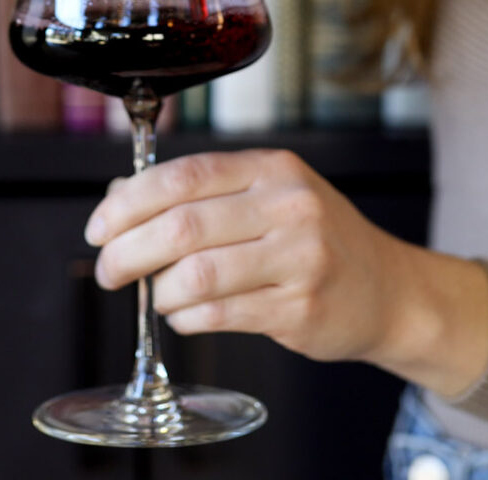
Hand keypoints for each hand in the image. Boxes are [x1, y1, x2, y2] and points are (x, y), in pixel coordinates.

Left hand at [84, 147, 487, 394]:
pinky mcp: (300, 308)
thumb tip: (117, 196)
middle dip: (127, 252)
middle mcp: (288, 206)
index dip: (128, 202)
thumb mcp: (266, 197)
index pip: (183, 176)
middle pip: (181, 227)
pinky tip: (186, 314)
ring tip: (156, 296)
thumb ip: (199, 195)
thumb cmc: (314, 240)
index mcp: (271, 168)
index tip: (99, 228)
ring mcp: (298, 258)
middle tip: (109, 270)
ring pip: (196, 276)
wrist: (388, 290)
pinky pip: (220, 315)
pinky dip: (187, 318)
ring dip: (159, 292)